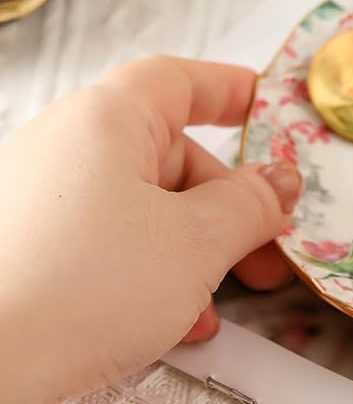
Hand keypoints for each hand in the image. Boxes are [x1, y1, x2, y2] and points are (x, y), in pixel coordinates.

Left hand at [0, 57, 301, 403]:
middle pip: (167, 154)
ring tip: (218, 300)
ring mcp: (41, 202)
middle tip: (265, 241)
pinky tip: (172, 323)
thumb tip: (276, 183)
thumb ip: (248, 206)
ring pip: (139, 208)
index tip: (270, 112)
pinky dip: (147, 274)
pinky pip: (104, 246)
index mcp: (105, 119)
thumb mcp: (196, 242)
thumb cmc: (76, 288)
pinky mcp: (25, 254)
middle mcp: (66, 148)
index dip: (231, 92)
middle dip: (225, 203)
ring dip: (192, 250)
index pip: (180, 80)